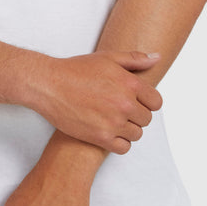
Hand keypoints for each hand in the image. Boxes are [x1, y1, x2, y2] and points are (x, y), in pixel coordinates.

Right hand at [35, 50, 162, 153]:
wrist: (49, 85)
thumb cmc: (76, 70)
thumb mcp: (108, 58)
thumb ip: (135, 59)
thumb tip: (157, 58)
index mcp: (130, 84)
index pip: (156, 102)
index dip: (147, 102)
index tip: (135, 101)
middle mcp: (125, 104)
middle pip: (146, 119)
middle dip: (136, 115)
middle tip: (119, 109)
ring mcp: (113, 122)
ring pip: (136, 134)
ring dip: (128, 129)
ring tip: (112, 120)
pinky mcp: (101, 138)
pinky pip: (124, 148)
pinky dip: (119, 142)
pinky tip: (108, 132)